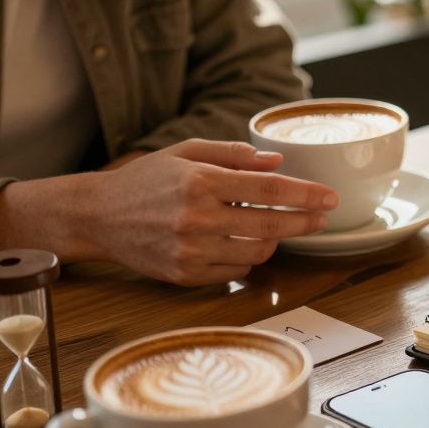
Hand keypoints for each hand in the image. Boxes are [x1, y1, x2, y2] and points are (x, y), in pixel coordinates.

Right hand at [73, 140, 336, 284]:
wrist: (98, 216)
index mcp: (201, 182)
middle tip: (323, 216)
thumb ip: (233, 154)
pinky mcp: (185, 275)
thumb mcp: (185, 152)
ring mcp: (191, 250)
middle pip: (271, 224)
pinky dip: (248, 257)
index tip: (330, 197)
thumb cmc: (146, 179)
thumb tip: (278, 162)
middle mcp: (197, 218)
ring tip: (274, 225)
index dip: (306, 194)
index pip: (269, 189)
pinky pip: (236, 270)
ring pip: (258, 251)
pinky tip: (243, 242)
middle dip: (305, 221)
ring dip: (275, 239)